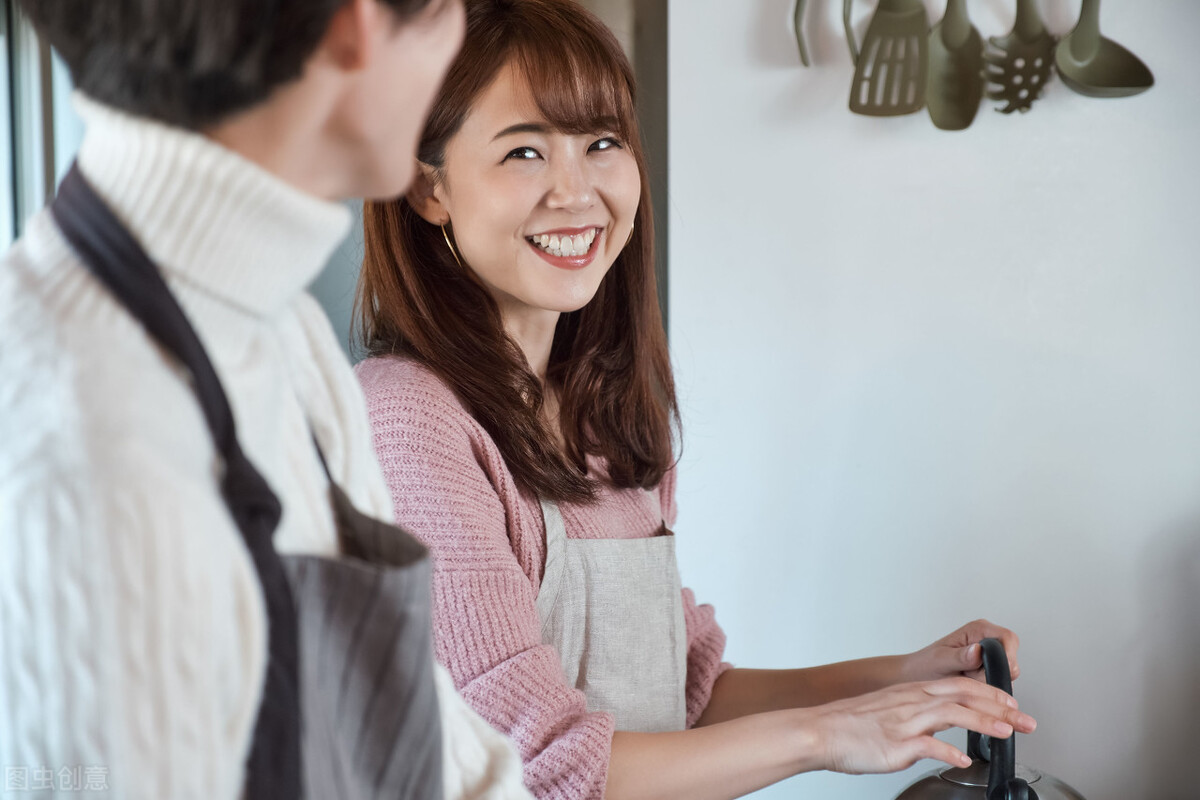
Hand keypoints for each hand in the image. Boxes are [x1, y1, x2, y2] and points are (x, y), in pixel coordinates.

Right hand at [803, 676, 1036, 774]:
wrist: (820, 730)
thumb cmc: (850, 724)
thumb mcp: (889, 710)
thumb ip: (916, 717)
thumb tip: (938, 732)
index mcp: (912, 693)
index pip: (960, 686)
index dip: (990, 693)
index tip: (1012, 704)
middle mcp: (912, 702)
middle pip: (964, 696)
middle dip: (1000, 706)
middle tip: (1026, 720)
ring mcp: (905, 722)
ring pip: (952, 714)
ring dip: (983, 722)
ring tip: (1006, 733)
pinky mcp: (896, 743)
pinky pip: (928, 745)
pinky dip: (949, 751)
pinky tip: (964, 759)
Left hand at [904, 619, 1020, 683]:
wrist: (917, 677)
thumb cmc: (925, 665)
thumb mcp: (940, 660)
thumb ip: (959, 656)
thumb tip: (977, 650)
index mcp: (977, 629)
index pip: (1008, 638)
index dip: (1008, 655)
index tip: (997, 670)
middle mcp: (986, 640)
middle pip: (1011, 657)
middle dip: (995, 672)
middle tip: (973, 676)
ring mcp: (989, 655)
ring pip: (1006, 672)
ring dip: (989, 681)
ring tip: (967, 679)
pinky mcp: (988, 670)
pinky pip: (998, 681)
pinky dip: (986, 687)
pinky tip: (970, 685)